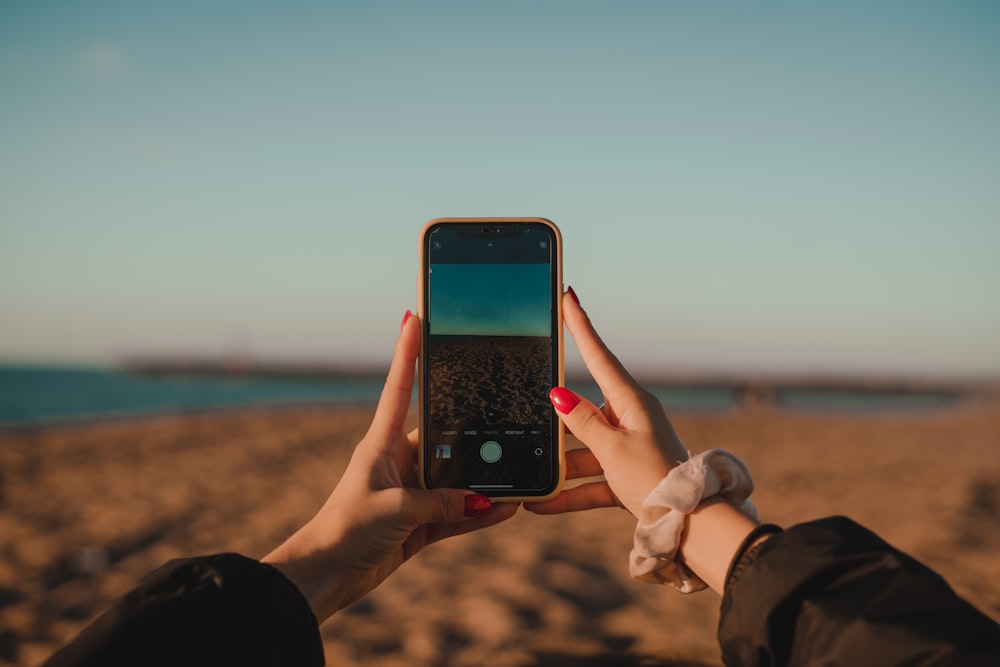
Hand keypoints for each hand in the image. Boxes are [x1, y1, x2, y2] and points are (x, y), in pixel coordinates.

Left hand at [263, 311, 517, 622]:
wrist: (325, 576)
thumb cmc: (346, 530)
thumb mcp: (397, 509)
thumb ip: (442, 502)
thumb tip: (483, 501)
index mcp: (382, 443)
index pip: (399, 387)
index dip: (408, 351)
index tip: (416, 315)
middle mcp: (398, 462)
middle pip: (443, 437)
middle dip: (473, 431)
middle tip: (505, 413)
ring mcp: (410, 492)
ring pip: (455, 479)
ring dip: (482, 480)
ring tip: (516, 472)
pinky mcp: (417, 522)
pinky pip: (456, 512)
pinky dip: (478, 513)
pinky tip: (506, 508)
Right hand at [526, 288, 688, 517]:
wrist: (690, 524)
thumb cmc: (656, 479)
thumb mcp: (613, 448)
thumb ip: (583, 422)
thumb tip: (559, 396)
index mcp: (631, 401)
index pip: (598, 354)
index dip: (580, 325)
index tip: (568, 295)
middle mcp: (630, 418)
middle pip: (583, 408)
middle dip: (556, 418)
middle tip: (531, 408)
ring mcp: (628, 446)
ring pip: (584, 448)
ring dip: (560, 465)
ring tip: (530, 479)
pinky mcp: (626, 474)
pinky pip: (591, 479)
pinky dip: (570, 491)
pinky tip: (541, 503)